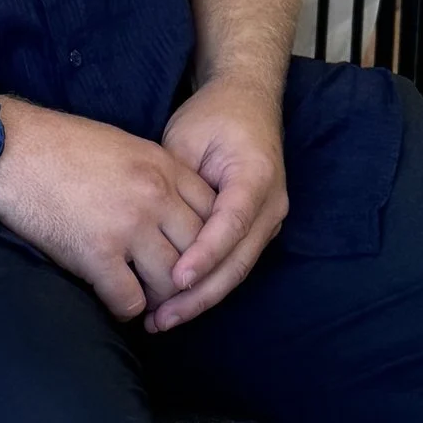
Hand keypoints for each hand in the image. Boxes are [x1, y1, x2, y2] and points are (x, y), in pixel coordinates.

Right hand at [0, 105, 218, 322]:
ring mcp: (127, 225)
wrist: (9, 149)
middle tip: (172, 288)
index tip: (192, 254)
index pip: (213, 213)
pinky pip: (130, 300)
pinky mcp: (96, 253)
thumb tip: (170, 207)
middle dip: (190, 275)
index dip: (207, 241)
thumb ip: (154, 175)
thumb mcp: (122, 145)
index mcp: (163, 166)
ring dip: (160, 298)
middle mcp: (155, 196)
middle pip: (200, 251)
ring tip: (145, 299)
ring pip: (172, 282)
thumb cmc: (57, 144)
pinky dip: (125, 309)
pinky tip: (113, 301)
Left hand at [144, 78, 287, 330]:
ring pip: (237, 271)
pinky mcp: (256, 230)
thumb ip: (175, 182)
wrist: (247, 101)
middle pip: (238, 261)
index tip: (175, 280)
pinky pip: (234, 264)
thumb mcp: (186, 139)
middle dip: (199, 295)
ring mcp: (268, 220)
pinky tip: (177, 304)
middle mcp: (271, 204)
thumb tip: (152, 225)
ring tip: (162, 321)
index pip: (230, 224)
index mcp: (256, 176)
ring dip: (201, 299)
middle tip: (160, 318)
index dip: (204, 255)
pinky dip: (207, 286)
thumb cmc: (213, 116)